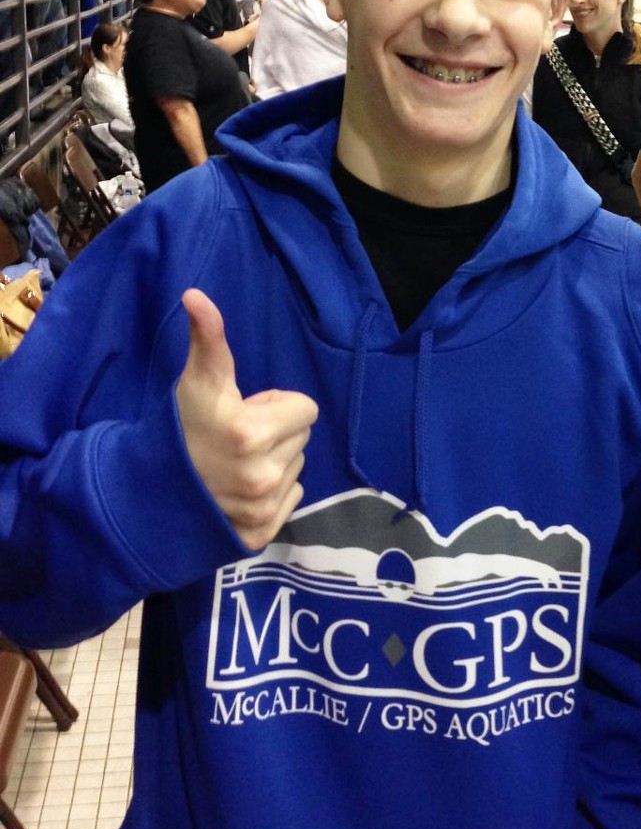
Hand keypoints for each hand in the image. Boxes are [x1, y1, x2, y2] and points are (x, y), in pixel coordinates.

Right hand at [175, 289, 318, 551]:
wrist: (146, 492)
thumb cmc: (177, 428)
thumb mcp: (197, 381)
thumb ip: (208, 338)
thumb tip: (195, 294)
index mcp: (252, 434)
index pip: (306, 408)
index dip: (275, 405)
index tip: (243, 412)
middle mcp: (263, 476)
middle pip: (302, 437)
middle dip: (276, 431)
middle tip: (235, 438)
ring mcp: (262, 508)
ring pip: (296, 467)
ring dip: (274, 460)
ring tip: (234, 462)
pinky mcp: (261, 534)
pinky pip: (292, 498)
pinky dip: (272, 493)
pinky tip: (238, 490)